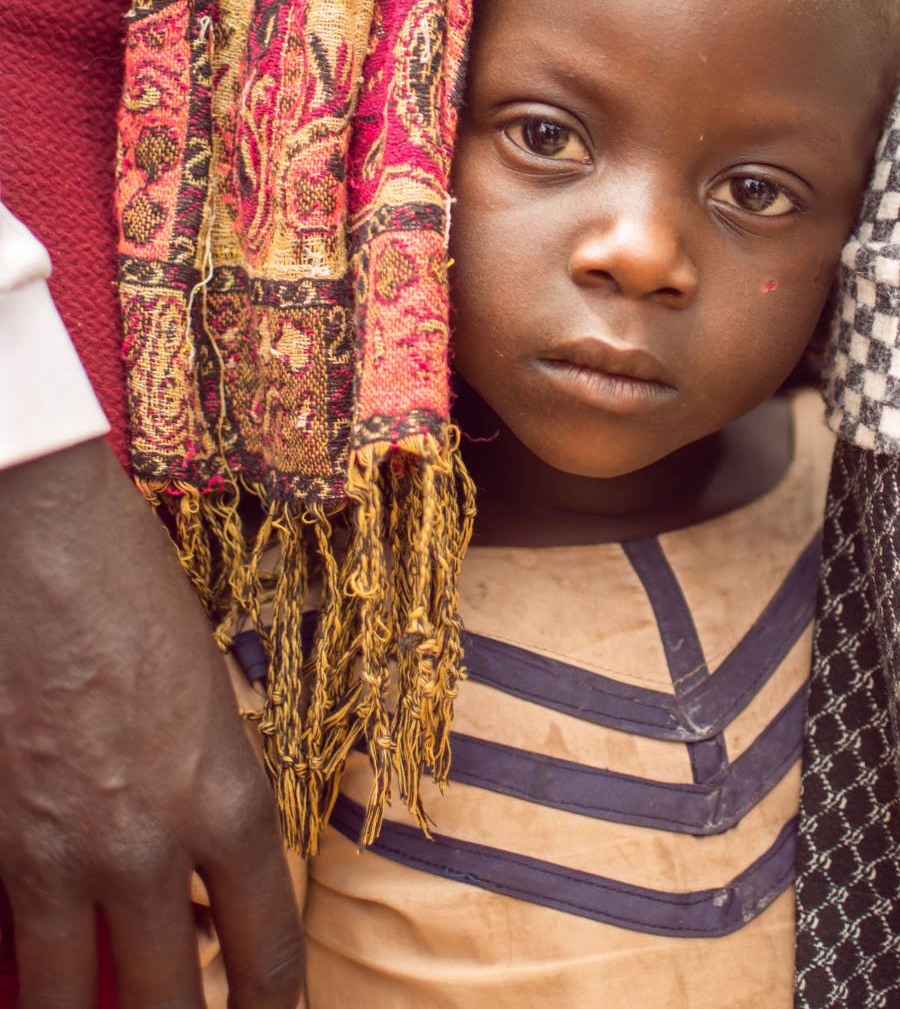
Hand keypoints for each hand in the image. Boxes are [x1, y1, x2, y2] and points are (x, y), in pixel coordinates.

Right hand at [0, 438, 303, 1007]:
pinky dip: (21, 968)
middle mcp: (146, 846)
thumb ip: (209, 794)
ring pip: (62, 1005)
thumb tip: (198, 878)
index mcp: (228, 799)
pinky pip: (1, 948)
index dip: (272, 1007)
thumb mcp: (209, 696)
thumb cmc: (136, 595)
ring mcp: (54, 852)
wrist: (40, 539)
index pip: (268, 954)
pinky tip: (34, 968)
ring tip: (104, 1008)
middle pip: (167, 1005)